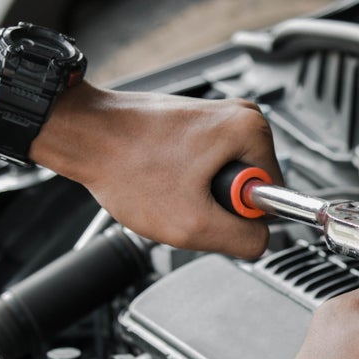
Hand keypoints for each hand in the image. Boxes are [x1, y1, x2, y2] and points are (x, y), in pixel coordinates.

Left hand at [0, 49, 281, 258]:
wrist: (85, 136)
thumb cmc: (127, 165)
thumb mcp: (193, 224)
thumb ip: (242, 240)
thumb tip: (262, 242)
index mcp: (251, 131)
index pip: (273, 198)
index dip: (237, 216)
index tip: (203, 204)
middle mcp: (241, 116)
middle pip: (249, 190)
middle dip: (217, 206)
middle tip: (183, 199)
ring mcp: (219, 119)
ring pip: (227, 183)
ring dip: (200, 196)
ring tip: (169, 185)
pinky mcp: (199, 126)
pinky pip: (209, 171)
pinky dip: (187, 182)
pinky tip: (163, 177)